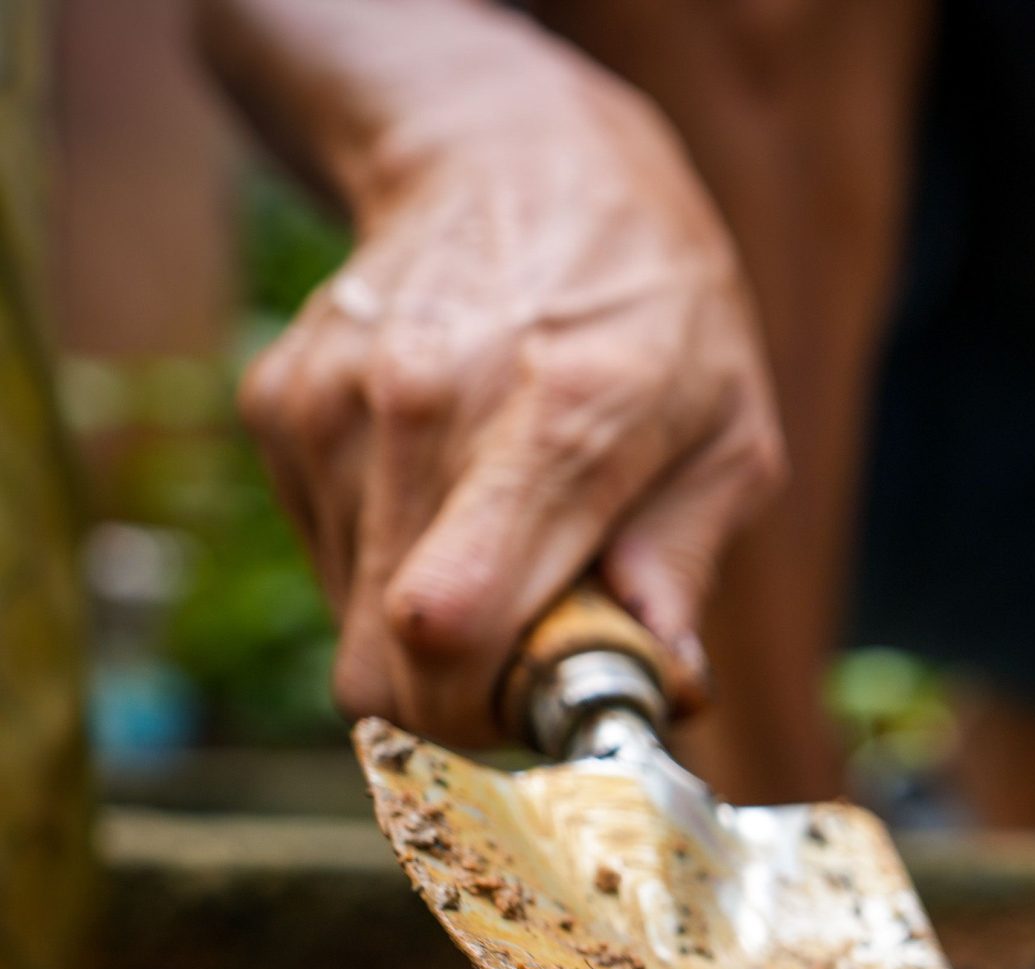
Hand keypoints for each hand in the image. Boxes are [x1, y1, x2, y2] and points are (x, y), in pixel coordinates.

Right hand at [238, 68, 781, 743]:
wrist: (519, 160)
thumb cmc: (651, 306)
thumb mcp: (728, 428)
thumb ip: (686, 563)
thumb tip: (664, 682)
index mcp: (559, 421)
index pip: (454, 627)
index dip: (482, 715)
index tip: (539, 716)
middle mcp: (427, 409)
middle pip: (379, 657)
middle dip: (454, 701)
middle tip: (526, 665)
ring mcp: (335, 404)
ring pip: (345, 619)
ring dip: (422, 631)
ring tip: (501, 552)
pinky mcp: (279, 402)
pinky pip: (323, 552)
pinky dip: (384, 562)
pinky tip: (445, 493)